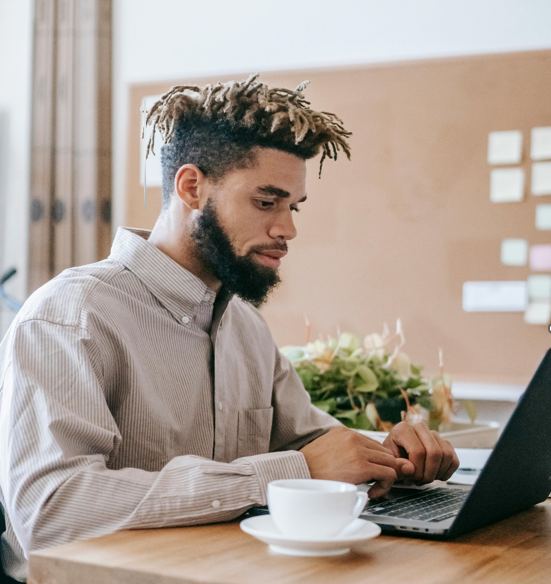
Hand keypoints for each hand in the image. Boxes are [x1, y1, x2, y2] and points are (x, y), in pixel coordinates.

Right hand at [300, 426, 414, 497]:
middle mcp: (353, 437)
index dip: (376, 461)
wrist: (297, 475)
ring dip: (386, 477)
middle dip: (384, 468)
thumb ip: (345, 453)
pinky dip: (386, 485)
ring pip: (391, 462)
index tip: (369, 475)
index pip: (373, 445)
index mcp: (345, 432)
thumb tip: (359, 463)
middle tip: (373, 483)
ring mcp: (358, 450)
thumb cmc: (309, 469)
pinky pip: (388, 473)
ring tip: (373, 488)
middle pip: (385, 452)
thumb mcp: (327, 452)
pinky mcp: (362, 466)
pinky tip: (372, 492)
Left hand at [383, 422, 459, 484]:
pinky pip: (454, 459)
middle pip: (435, 452)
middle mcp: (420, 428)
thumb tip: (410, 469)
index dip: (417, 471)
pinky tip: (435, 475)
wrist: (397, 456)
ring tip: (425, 478)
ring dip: (438, 473)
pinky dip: (447, 472)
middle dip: (429, 473)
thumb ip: (397, 467)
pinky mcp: (445, 443)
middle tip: (419, 481)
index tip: (411, 479)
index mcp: (403, 429)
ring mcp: (434, 434)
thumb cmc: (393, 459)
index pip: (418, 451)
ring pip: (446, 455)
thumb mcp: (389, 463)